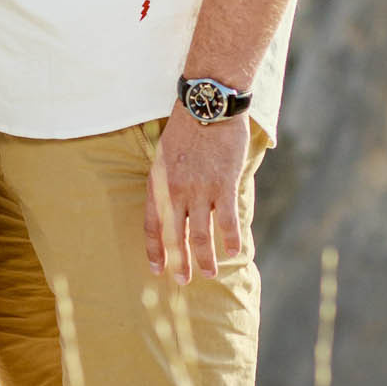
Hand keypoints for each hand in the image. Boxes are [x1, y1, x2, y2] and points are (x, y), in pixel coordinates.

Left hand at [145, 110, 249, 284]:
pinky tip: (233, 251)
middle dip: (179, 262)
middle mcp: (176, 191)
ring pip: (201, 234)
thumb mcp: (165, 155)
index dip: (154, 250)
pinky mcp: (224, 185)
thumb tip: (171, 204)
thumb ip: (167, 182)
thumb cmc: (187, 127)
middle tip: (183, 281)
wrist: (208, 104)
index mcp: (158, 183)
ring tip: (210, 273)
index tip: (157, 268)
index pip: (152, 226)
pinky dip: (230, 238)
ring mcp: (200, 190)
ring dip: (205, 258)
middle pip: (175, 236)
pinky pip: (227, 220)